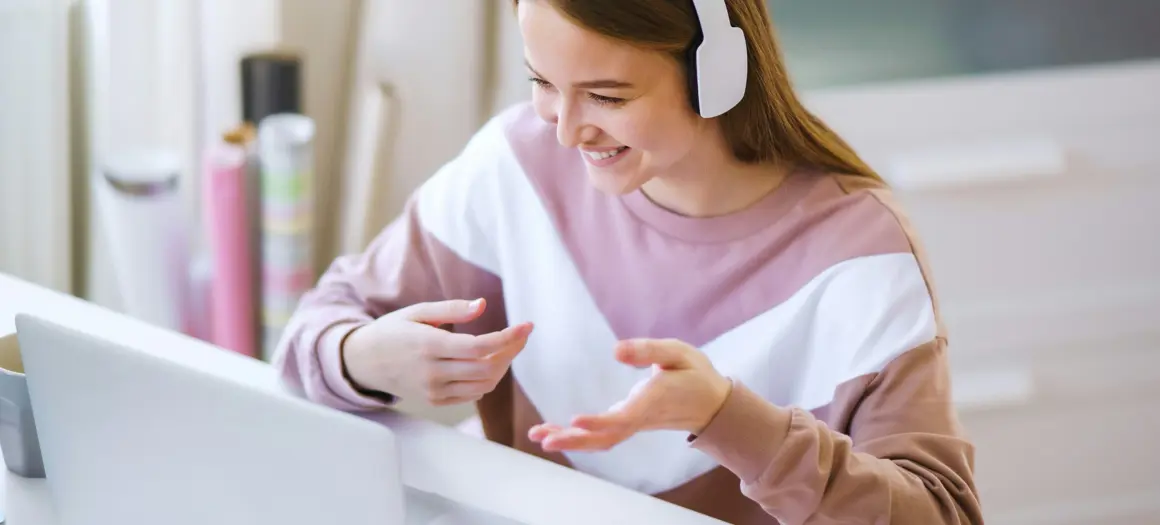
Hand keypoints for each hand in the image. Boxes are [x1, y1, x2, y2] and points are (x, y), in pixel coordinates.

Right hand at [342, 298, 532, 405]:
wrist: (365, 362)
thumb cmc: (393, 331)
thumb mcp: (417, 312)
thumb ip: (452, 309)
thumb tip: (482, 305)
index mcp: (429, 345)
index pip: (480, 347)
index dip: (508, 338)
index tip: (527, 326)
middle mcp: (432, 372)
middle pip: (487, 368)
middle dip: (510, 351)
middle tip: (519, 336)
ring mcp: (433, 391)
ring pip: (483, 385)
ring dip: (501, 367)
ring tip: (505, 348)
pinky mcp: (435, 402)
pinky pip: (472, 395)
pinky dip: (486, 380)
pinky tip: (486, 363)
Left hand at [528, 338, 730, 451]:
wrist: (711, 403)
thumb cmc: (694, 373)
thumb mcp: (678, 353)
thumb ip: (649, 350)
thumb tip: (615, 351)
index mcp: (653, 400)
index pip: (624, 417)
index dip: (600, 422)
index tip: (575, 420)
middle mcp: (641, 418)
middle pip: (606, 437)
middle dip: (575, 440)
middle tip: (543, 439)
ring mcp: (634, 424)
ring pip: (601, 440)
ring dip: (571, 441)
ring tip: (539, 435)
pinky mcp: (628, 423)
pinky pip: (602, 436)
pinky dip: (577, 437)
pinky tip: (553, 432)